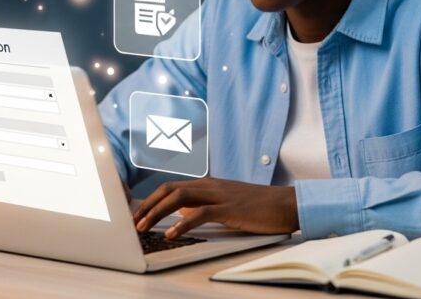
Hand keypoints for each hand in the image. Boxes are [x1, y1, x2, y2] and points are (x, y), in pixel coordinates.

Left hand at [132, 177, 298, 238]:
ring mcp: (219, 195)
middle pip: (169, 189)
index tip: (137, 214)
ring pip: (179, 197)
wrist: (287, 204)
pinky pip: (200, 213)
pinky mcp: (230, 208)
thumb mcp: (227, 204)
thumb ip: (205, 206)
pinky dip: (182, 224)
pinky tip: (171, 234)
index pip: (171, 187)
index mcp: (208, 184)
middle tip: (133, 221)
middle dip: (147, 204)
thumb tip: (183, 215)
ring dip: (157, 212)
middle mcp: (210, 185)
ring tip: (144, 227)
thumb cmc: (259, 207)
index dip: (151, 199)